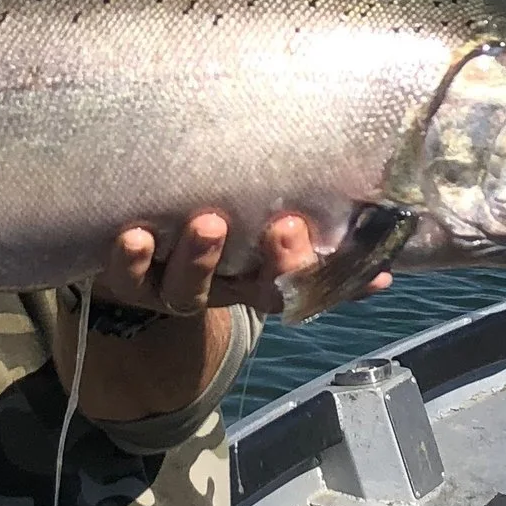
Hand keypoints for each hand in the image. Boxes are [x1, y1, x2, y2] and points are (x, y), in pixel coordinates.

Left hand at [95, 210, 393, 323]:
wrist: (122, 240)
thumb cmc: (201, 216)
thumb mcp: (252, 220)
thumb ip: (310, 227)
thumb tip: (383, 253)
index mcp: (253, 277)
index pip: (299, 284)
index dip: (323, 275)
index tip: (354, 252)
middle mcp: (218, 286)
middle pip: (254, 289)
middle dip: (275, 263)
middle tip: (287, 226)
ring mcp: (170, 285)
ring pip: (187, 288)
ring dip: (200, 259)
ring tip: (209, 224)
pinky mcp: (125, 276)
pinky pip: (125, 276)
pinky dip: (130, 260)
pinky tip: (133, 236)